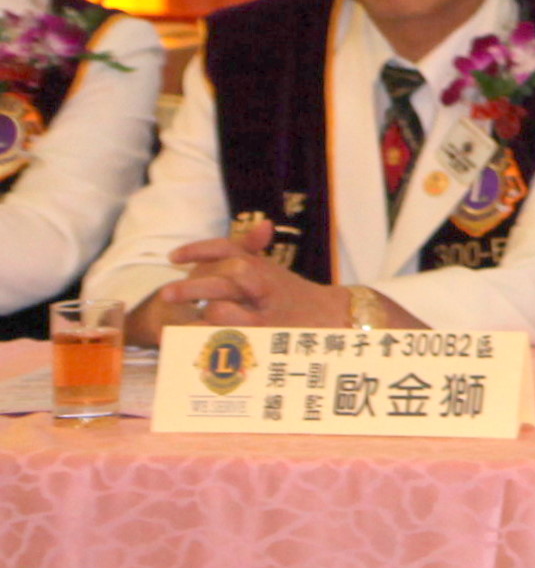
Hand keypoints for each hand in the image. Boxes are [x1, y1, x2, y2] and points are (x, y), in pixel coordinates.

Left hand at [130, 223, 388, 341]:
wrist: (335, 319)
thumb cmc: (295, 298)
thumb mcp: (277, 274)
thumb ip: (257, 254)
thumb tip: (263, 224)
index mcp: (263, 267)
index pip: (229, 249)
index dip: (200, 250)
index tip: (174, 257)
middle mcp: (263, 286)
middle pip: (226, 276)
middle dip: (192, 285)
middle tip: (165, 294)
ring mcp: (263, 313)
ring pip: (221, 310)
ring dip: (200, 316)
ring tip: (185, 322)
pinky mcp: (263, 337)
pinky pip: (227, 338)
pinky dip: (208, 340)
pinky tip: (195, 342)